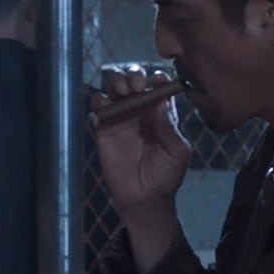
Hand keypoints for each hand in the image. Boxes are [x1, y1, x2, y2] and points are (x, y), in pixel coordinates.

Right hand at [90, 65, 191, 218]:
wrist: (143, 197)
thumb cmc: (166, 175)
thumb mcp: (177, 152)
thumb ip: (170, 127)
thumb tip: (161, 102)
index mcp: (161, 110)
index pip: (158, 84)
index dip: (156, 78)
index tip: (155, 82)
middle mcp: (140, 108)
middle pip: (133, 78)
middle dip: (133, 75)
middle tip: (135, 87)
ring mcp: (121, 116)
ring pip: (113, 86)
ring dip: (115, 81)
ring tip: (121, 91)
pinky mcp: (103, 128)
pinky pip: (97, 106)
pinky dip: (98, 100)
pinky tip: (105, 108)